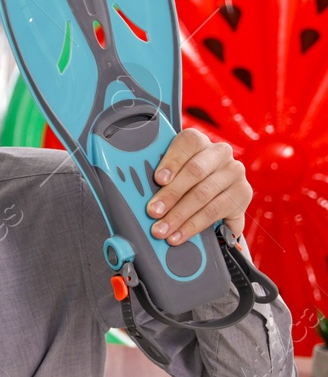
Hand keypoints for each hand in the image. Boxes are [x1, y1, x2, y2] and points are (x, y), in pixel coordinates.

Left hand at [147, 128, 249, 244]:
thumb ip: (159, 177)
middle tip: (153, 212)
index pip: (187, 143)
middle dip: (171, 195)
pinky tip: (180, 235)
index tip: (158, 179)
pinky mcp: (243, 194)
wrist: (214, 191)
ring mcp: (234, 173)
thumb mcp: (171, 172)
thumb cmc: (183, 178)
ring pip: (205, 195)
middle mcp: (220, 154)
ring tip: (163, 230)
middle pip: (195, 172)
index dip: (172, 161)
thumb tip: (133, 194)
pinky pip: (217, 213)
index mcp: (199, 141)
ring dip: (180, 216)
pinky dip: (195, 226)